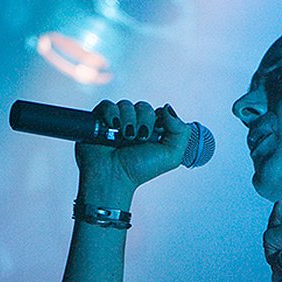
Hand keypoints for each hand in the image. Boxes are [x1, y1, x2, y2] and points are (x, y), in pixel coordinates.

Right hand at [75, 99, 191, 205]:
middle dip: (144, 122)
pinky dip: (111, 114)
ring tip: (125, 137)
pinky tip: (113, 127)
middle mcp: (136, 126)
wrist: (113, 176)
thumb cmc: (139, 170)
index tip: (156, 133)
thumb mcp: (171, 156)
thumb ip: (181, 132)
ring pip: (126, 105)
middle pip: (144, 107)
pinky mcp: (101, 119)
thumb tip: (168, 109)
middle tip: (139, 139)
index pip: (159, 112)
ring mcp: (118, 122)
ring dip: (128, 120)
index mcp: (153, 133)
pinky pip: (108, 105)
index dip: (159, 119)